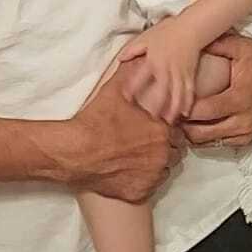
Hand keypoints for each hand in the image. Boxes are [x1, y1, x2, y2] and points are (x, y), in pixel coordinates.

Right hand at [69, 71, 181, 200]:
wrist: (75, 152)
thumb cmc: (95, 121)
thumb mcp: (115, 91)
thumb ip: (133, 74)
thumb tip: (141, 59)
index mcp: (162, 130)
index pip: (177, 132)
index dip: (164, 130)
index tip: (151, 130)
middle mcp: (162, 154)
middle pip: (174, 152)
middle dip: (163, 148)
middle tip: (143, 144)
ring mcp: (152, 176)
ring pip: (164, 170)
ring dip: (155, 165)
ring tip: (136, 158)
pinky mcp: (140, 192)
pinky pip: (150, 187)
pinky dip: (143, 181)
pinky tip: (129, 172)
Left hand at [118, 15, 199, 122]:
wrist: (191, 28)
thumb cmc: (168, 31)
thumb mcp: (146, 37)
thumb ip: (132, 49)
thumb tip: (120, 59)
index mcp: (153, 60)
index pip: (140, 76)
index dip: (132, 87)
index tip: (126, 98)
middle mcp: (167, 69)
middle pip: (161, 91)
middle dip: (157, 106)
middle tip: (151, 120)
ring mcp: (180, 73)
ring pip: (177, 94)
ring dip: (173, 109)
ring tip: (169, 122)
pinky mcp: (190, 74)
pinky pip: (189, 91)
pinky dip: (187, 103)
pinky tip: (185, 114)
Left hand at [183, 33, 251, 147]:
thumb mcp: (241, 47)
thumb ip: (218, 45)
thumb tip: (194, 43)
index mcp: (240, 98)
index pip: (205, 111)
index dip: (185, 110)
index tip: (173, 103)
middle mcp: (243, 119)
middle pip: (203, 132)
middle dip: (184, 125)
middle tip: (172, 114)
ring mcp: (245, 131)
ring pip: (208, 142)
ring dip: (192, 133)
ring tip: (181, 120)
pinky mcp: (245, 138)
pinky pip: (218, 144)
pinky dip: (205, 138)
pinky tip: (196, 126)